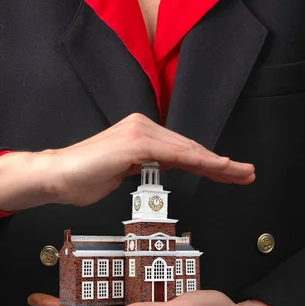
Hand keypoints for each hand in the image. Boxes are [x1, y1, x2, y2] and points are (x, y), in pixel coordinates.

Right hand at [0, 113, 254, 210]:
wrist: (57, 176)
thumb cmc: (84, 178)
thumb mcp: (123, 173)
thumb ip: (144, 168)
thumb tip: (161, 170)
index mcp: (142, 134)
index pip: (183, 151)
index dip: (209, 163)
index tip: (231, 173)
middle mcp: (144, 127)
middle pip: (190, 148)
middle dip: (222, 164)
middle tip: (247, 173)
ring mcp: (140, 132)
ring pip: (187, 150)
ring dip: (218, 164)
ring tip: (241, 173)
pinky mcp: (135, 142)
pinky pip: (174, 154)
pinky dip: (199, 161)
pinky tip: (218, 168)